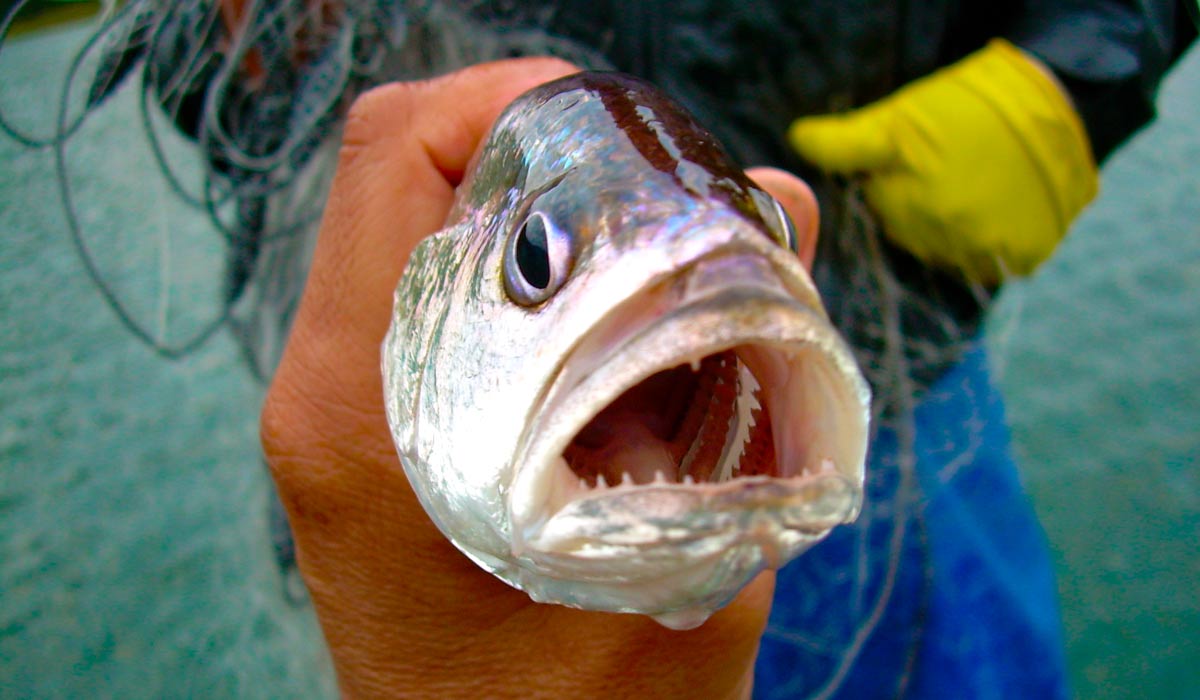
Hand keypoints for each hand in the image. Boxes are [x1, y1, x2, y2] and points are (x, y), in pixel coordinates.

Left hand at [260, 59, 820, 698]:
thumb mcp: (697, 561)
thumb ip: (750, 384)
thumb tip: (778, 207)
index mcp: (371, 410)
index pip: (393, 153)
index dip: (514, 98)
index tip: (626, 131)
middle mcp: (325, 390)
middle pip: (405, 173)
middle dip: (544, 156)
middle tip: (659, 199)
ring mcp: (334, 407)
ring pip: (420, 227)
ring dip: (539, 220)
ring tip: (646, 271)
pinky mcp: (364, 429)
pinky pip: (430, 292)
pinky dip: (524, 281)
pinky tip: (611, 339)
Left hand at [789, 39, 1097, 283]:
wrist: (1053, 104)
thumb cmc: (964, 107)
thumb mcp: (895, 119)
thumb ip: (844, 142)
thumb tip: (798, 139)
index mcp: (906, 200)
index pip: (883, 214)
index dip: (893, 188)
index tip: (916, 167)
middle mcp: (942, 227)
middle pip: (914, 236)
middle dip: (922, 208)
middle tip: (949, 172)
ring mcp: (984, 245)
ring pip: (950, 252)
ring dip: (957, 229)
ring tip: (975, 190)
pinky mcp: (1023, 254)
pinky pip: (992, 264)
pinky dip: (993, 245)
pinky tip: (997, 212)